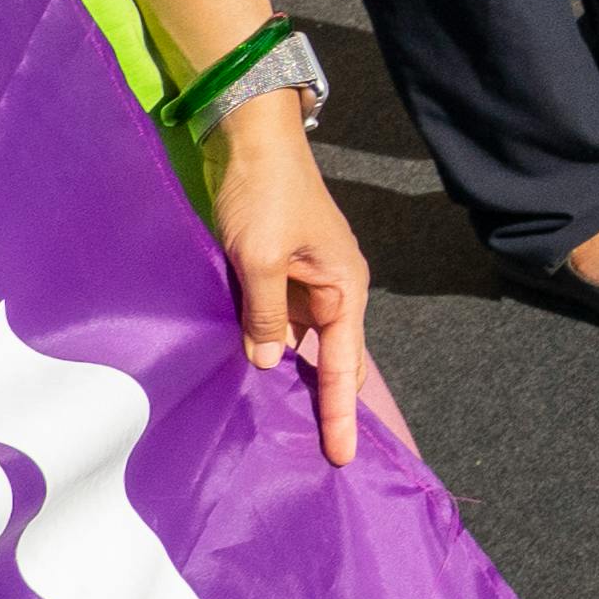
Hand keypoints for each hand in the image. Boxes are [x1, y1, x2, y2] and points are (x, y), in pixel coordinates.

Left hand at [194, 97, 372, 466]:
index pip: (346, 364)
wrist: (252, 141)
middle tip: (322, 458)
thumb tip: (266, 361)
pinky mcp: (277, 275)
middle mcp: (332, 292)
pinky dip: (266, 350)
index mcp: (345, 288)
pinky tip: (252, 377)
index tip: (341, 456)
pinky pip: (276, 324)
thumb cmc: (267, 195)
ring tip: (287, 431)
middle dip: (328, 406)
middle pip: (331, 361)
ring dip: (291, 380)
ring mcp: (304, 284)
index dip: (342, 412)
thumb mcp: (262, 258)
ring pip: (300, 345)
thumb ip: (266, 314)